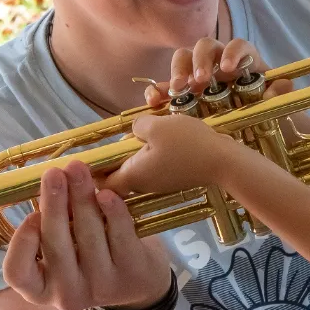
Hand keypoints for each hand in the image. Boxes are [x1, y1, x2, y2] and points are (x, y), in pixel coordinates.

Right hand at [3, 160, 170, 309]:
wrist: (138, 282)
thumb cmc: (87, 256)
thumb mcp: (63, 248)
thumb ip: (53, 224)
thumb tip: (51, 182)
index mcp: (40, 289)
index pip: (17, 273)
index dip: (21, 244)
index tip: (32, 214)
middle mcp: (67, 295)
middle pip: (56, 246)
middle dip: (54, 204)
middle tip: (53, 173)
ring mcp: (100, 288)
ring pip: (88, 236)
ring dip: (82, 197)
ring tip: (78, 169)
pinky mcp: (130, 275)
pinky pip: (120, 236)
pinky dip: (112, 211)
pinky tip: (107, 193)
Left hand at [103, 113, 236, 197]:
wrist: (225, 161)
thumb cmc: (188, 144)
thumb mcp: (157, 126)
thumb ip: (138, 126)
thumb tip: (135, 130)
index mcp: (133, 175)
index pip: (101, 183)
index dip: (90, 173)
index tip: (85, 159)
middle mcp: (143, 184)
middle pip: (117, 175)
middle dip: (111, 159)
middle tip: (111, 140)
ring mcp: (159, 182)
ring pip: (135, 169)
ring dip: (131, 154)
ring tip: (135, 134)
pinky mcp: (172, 178)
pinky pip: (151, 167)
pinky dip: (147, 155)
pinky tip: (155, 139)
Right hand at [141, 37, 295, 107]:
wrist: (260, 136)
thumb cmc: (268, 115)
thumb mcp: (276, 106)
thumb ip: (279, 94)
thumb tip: (281, 85)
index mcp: (244, 61)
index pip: (237, 45)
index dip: (231, 52)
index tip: (227, 69)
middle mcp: (219, 63)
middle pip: (204, 47)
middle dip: (199, 60)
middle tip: (199, 80)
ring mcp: (199, 76)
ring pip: (183, 60)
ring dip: (177, 71)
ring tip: (177, 89)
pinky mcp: (183, 93)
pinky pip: (166, 86)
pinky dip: (158, 91)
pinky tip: (153, 102)